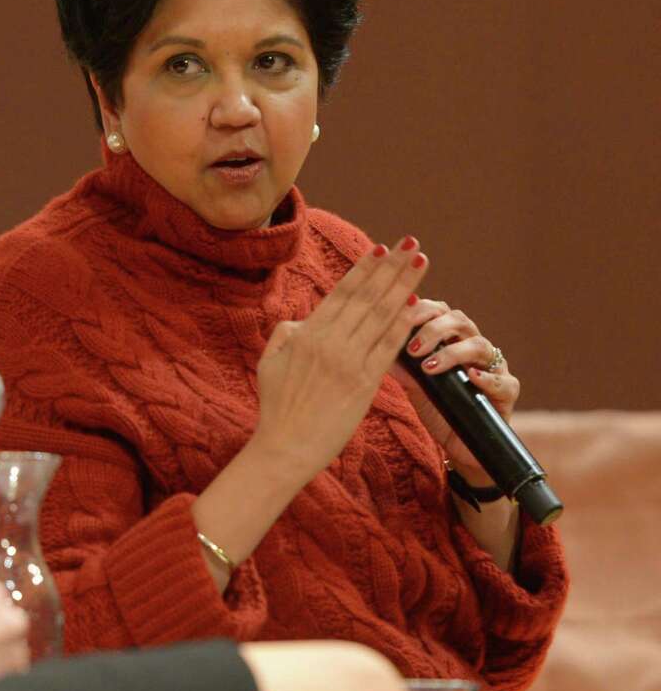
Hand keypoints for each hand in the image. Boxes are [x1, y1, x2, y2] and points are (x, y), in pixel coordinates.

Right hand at [249, 236, 429, 488]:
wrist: (285, 447)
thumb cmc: (275, 407)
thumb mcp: (269, 362)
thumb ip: (286, 333)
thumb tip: (304, 319)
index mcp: (306, 334)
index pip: (342, 292)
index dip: (364, 268)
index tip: (380, 248)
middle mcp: (330, 342)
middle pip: (368, 296)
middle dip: (391, 267)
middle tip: (411, 243)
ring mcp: (349, 362)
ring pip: (382, 315)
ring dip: (405, 286)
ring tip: (420, 263)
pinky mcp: (365, 384)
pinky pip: (389, 348)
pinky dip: (404, 324)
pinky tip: (418, 305)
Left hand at [393, 299, 520, 486]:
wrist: (460, 446)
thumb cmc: (438, 409)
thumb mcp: (414, 387)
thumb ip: (401, 367)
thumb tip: (376, 346)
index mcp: (452, 340)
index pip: (440, 312)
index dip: (423, 309)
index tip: (401, 317)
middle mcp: (474, 348)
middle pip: (461, 321)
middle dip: (435, 329)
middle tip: (413, 348)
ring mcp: (494, 368)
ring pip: (481, 346)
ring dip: (453, 353)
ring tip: (429, 367)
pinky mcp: (507, 393)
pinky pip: (503, 381)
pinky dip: (487, 378)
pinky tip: (471, 377)